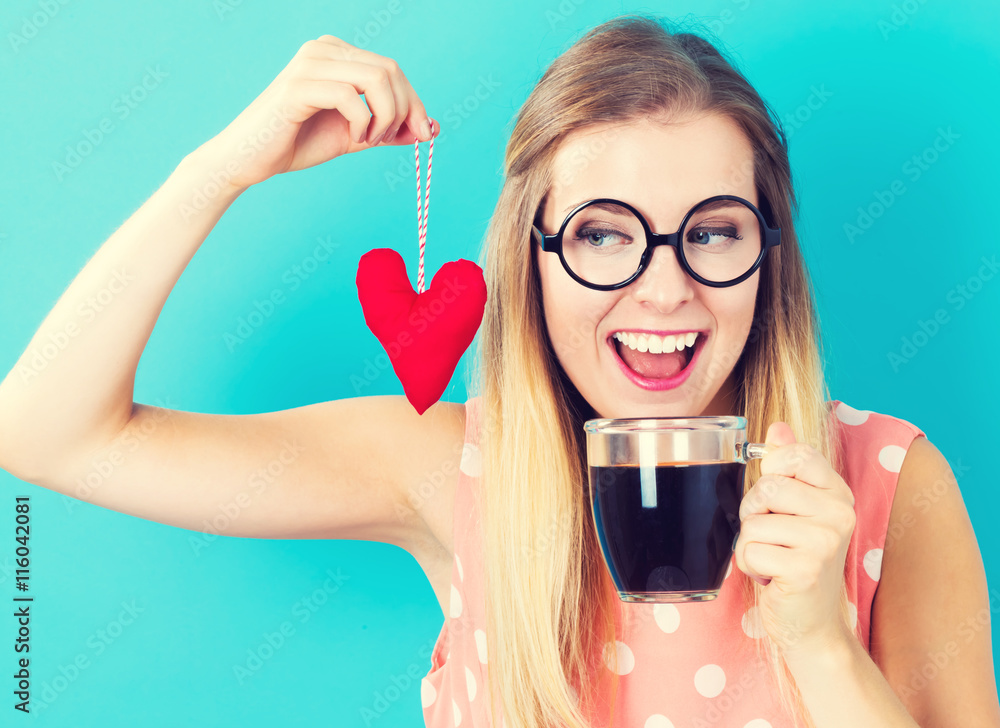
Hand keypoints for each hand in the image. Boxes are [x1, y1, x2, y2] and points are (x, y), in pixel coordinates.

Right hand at [189, 34, 438, 190]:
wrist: (250, 160)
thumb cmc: (298, 143)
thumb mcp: (356, 135)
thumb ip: (389, 129)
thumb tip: (430, 128)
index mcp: (336, 54)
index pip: (391, 68)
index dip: (414, 101)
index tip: (423, 132)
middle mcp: (323, 49)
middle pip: (390, 69)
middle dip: (405, 110)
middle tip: (394, 140)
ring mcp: (309, 64)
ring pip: (376, 78)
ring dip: (385, 117)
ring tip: (369, 140)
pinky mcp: (298, 85)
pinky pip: (350, 97)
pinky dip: (363, 124)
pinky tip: (353, 139)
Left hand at [733, 422, 856, 655]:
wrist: (811, 623)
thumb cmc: (796, 560)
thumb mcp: (795, 510)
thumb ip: (787, 466)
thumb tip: (777, 427)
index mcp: (837, 492)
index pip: (793, 454)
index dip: (770, 473)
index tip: (778, 503)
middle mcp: (840, 513)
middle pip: (765, 488)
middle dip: (754, 515)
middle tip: (774, 538)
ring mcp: (826, 541)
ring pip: (752, 522)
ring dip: (751, 545)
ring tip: (775, 559)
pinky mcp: (806, 568)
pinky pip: (749, 551)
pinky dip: (750, 567)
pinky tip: (773, 578)